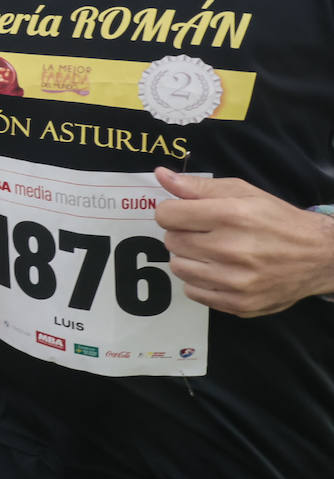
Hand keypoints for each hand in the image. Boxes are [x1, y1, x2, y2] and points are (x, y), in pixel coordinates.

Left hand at [155, 168, 333, 316]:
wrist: (320, 256)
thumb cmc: (277, 219)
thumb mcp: (242, 192)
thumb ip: (197, 186)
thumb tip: (161, 175)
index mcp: (231, 216)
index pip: (166, 215)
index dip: (172, 212)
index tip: (185, 214)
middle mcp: (231, 249)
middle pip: (171, 241)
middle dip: (182, 233)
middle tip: (204, 233)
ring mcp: (235, 281)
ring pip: (178, 267)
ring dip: (188, 258)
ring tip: (211, 251)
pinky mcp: (238, 303)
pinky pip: (193, 292)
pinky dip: (199, 281)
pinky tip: (218, 270)